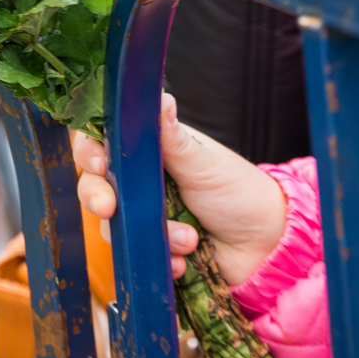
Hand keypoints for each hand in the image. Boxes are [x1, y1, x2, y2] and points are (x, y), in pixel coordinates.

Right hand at [73, 94, 287, 284]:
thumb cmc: (241, 194)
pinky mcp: (154, 248)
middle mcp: (142, 182)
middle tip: (110, 208)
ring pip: (114, 227)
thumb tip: (158, 97)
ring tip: (189, 240)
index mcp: (152, 150)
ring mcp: (145, 217)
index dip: (90, 151)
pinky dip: (160, 260)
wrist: (268, 247)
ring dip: (149, 234)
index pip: (103, 141)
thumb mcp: (204, 164)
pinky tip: (186, 261)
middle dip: (98, 197)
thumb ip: (173, 138)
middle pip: (94, 184)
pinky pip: (136, 257)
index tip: (98, 163)